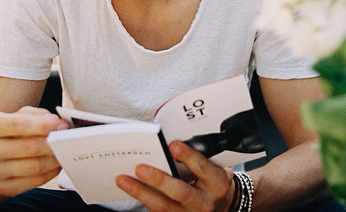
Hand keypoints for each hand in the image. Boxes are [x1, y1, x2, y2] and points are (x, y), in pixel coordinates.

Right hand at [0, 106, 68, 196]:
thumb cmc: (11, 130)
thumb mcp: (20, 115)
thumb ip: (38, 116)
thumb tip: (58, 124)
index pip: (19, 125)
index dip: (43, 125)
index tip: (62, 125)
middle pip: (29, 147)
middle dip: (53, 143)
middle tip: (68, 139)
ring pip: (34, 167)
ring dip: (54, 159)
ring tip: (65, 151)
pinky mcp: (4, 187)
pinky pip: (34, 182)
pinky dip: (50, 172)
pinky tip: (57, 164)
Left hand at [116, 140, 234, 211]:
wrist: (222, 207)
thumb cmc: (212, 180)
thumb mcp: (213, 167)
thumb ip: (196, 156)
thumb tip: (166, 141)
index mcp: (215, 182)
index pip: (201, 167)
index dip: (187, 156)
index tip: (172, 145)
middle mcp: (204, 202)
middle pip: (180, 191)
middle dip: (159, 180)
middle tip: (140, 168)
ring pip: (163, 206)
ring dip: (141, 192)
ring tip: (123, 179)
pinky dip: (141, 200)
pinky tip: (128, 189)